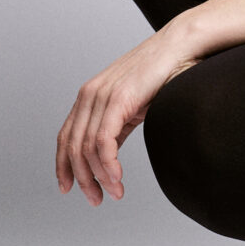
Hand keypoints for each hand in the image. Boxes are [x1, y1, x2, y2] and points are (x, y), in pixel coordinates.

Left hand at [56, 23, 197, 205]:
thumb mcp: (133, 104)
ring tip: (113, 193)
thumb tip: (110, 152)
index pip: (65, 137)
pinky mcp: (118, 100)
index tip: (68, 188)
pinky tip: (117, 179)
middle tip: (96, 199)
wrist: (181, 46)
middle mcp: (89, 95)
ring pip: (85, 148)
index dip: (63, 165)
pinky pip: (103, 142)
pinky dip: (108, 166)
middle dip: (81, 179)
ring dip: (98, 177)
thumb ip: (118, 125)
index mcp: (90, 95)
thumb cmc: (163, 72)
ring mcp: (102, 96)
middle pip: (71, 147)